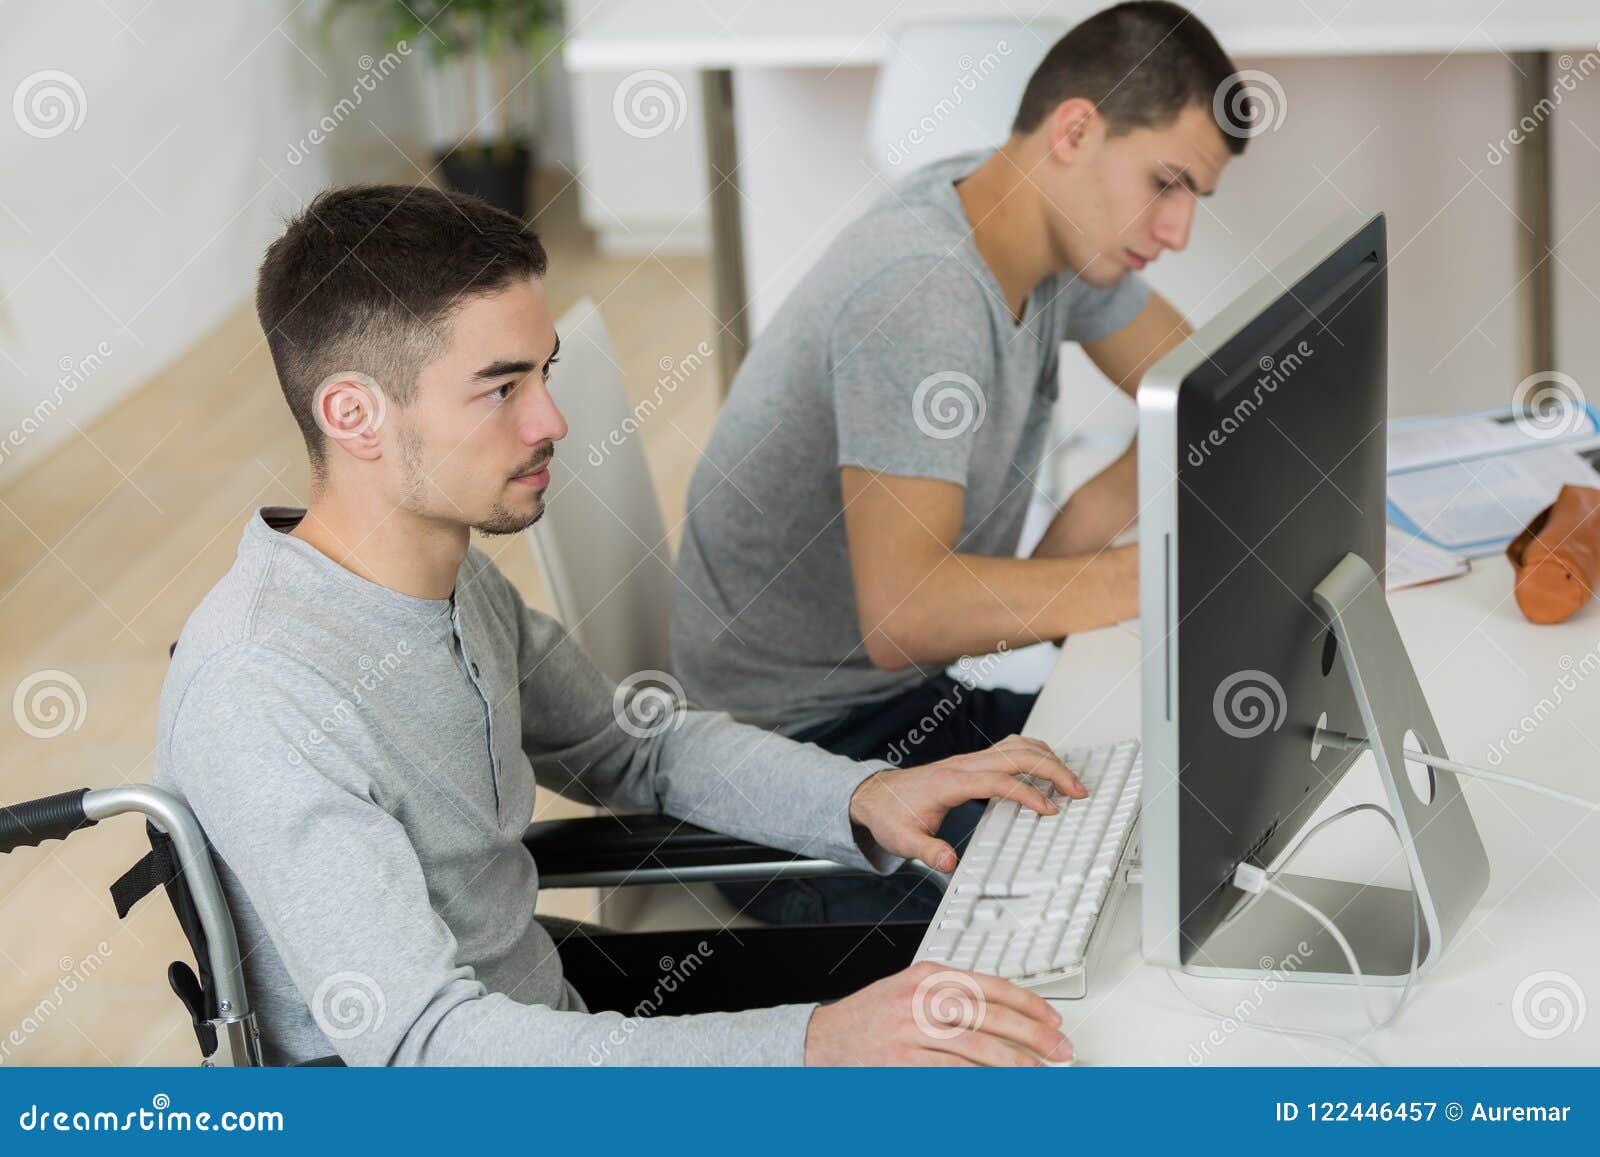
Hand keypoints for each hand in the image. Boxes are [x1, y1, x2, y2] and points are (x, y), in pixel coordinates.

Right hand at [804, 961, 1071, 1065]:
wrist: (824, 1039)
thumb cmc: (872, 1015)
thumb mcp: (911, 989)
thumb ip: (953, 993)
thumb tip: (1006, 1013)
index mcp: (929, 976)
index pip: (991, 985)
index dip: (1029, 1004)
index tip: (1053, 1019)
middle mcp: (923, 1000)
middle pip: (992, 1016)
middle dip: (1033, 1034)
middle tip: (1060, 1048)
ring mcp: (912, 1032)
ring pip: (979, 1048)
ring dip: (1016, 1063)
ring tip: (1039, 1072)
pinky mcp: (904, 1063)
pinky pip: (955, 1075)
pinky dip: (982, 1083)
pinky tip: (1001, 1087)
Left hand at [847, 734, 1085, 871]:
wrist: (875, 795)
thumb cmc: (890, 815)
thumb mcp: (902, 840)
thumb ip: (926, 851)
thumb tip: (948, 863)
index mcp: (950, 783)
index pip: (998, 781)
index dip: (1027, 793)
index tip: (1050, 809)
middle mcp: (963, 765)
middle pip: (1016, 754)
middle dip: (1052, 769)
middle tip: (1078, 791)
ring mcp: (970, 760)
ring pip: (1017, 746)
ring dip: (1048, 758)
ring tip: (1072, 781)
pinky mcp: (974, 762)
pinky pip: (1011, 748)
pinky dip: (1035, 754)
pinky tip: (1047, 769)